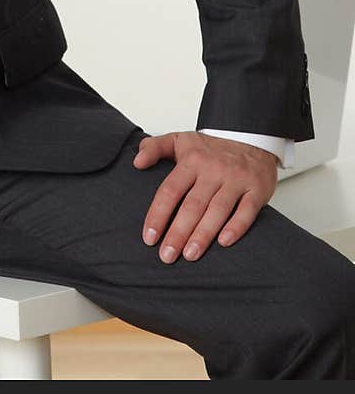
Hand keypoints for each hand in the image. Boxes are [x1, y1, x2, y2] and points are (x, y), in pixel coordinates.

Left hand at [133, 131, 277, 262]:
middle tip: (167, 256)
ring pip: (217, 210)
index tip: (150, 237)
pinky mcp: (256, 189)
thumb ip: (154, 148)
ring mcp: (235, 180)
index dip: (158, 215)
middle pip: (192, 205)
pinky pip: (247, 211)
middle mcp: (213, 171)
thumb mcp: (179, 140)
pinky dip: (236, 227)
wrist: (250, 137)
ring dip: (203, 235)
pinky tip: (224, 242)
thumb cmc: (212, 147)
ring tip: (190, 255)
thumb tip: (137, 162)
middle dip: (178, 232)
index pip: (170, 190)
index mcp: (192, 161)